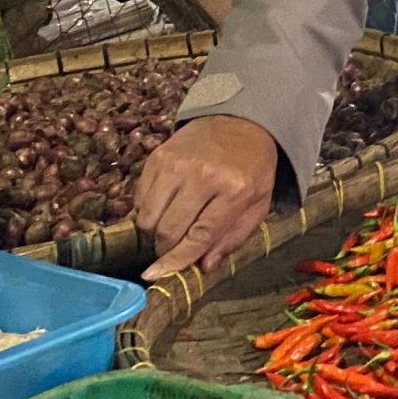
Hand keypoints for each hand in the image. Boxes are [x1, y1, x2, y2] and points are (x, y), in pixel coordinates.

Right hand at [135, 114, 278, 281]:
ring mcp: (176, 164)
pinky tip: (164, 206)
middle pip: (167, 229)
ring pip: (147, 216)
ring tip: (169, 227)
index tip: (156, 275)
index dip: (176, 260)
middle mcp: (202, 176)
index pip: (199, 235)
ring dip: (153, 231)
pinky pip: (139, 197)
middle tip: (172, 249)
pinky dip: (146, 210)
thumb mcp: (257, 204)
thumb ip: (233, 237)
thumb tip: (203, 266)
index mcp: (234, 190)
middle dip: (165, 248)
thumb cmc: (252, 168)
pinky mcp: (158, 157)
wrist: (240, 123)